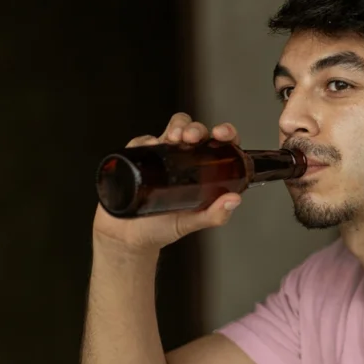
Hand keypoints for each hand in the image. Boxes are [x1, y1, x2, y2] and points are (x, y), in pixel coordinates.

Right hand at [93, 112, 242, 252]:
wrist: (128, 237)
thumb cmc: (162, 228)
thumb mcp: (192, 223)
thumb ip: (215, 215)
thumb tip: (234, 199)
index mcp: (203, 171)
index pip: (219, 144)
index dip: (225, 133)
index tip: (222, 134)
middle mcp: (184, 159)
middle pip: (194, 131)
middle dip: (196, 128)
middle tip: (193, 138)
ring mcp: (162, 157)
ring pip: (173, 128)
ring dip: (177, 126)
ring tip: (176, 138)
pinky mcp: (139, 157)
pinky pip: (142, 141)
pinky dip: (147, 140)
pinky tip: (151, 146)